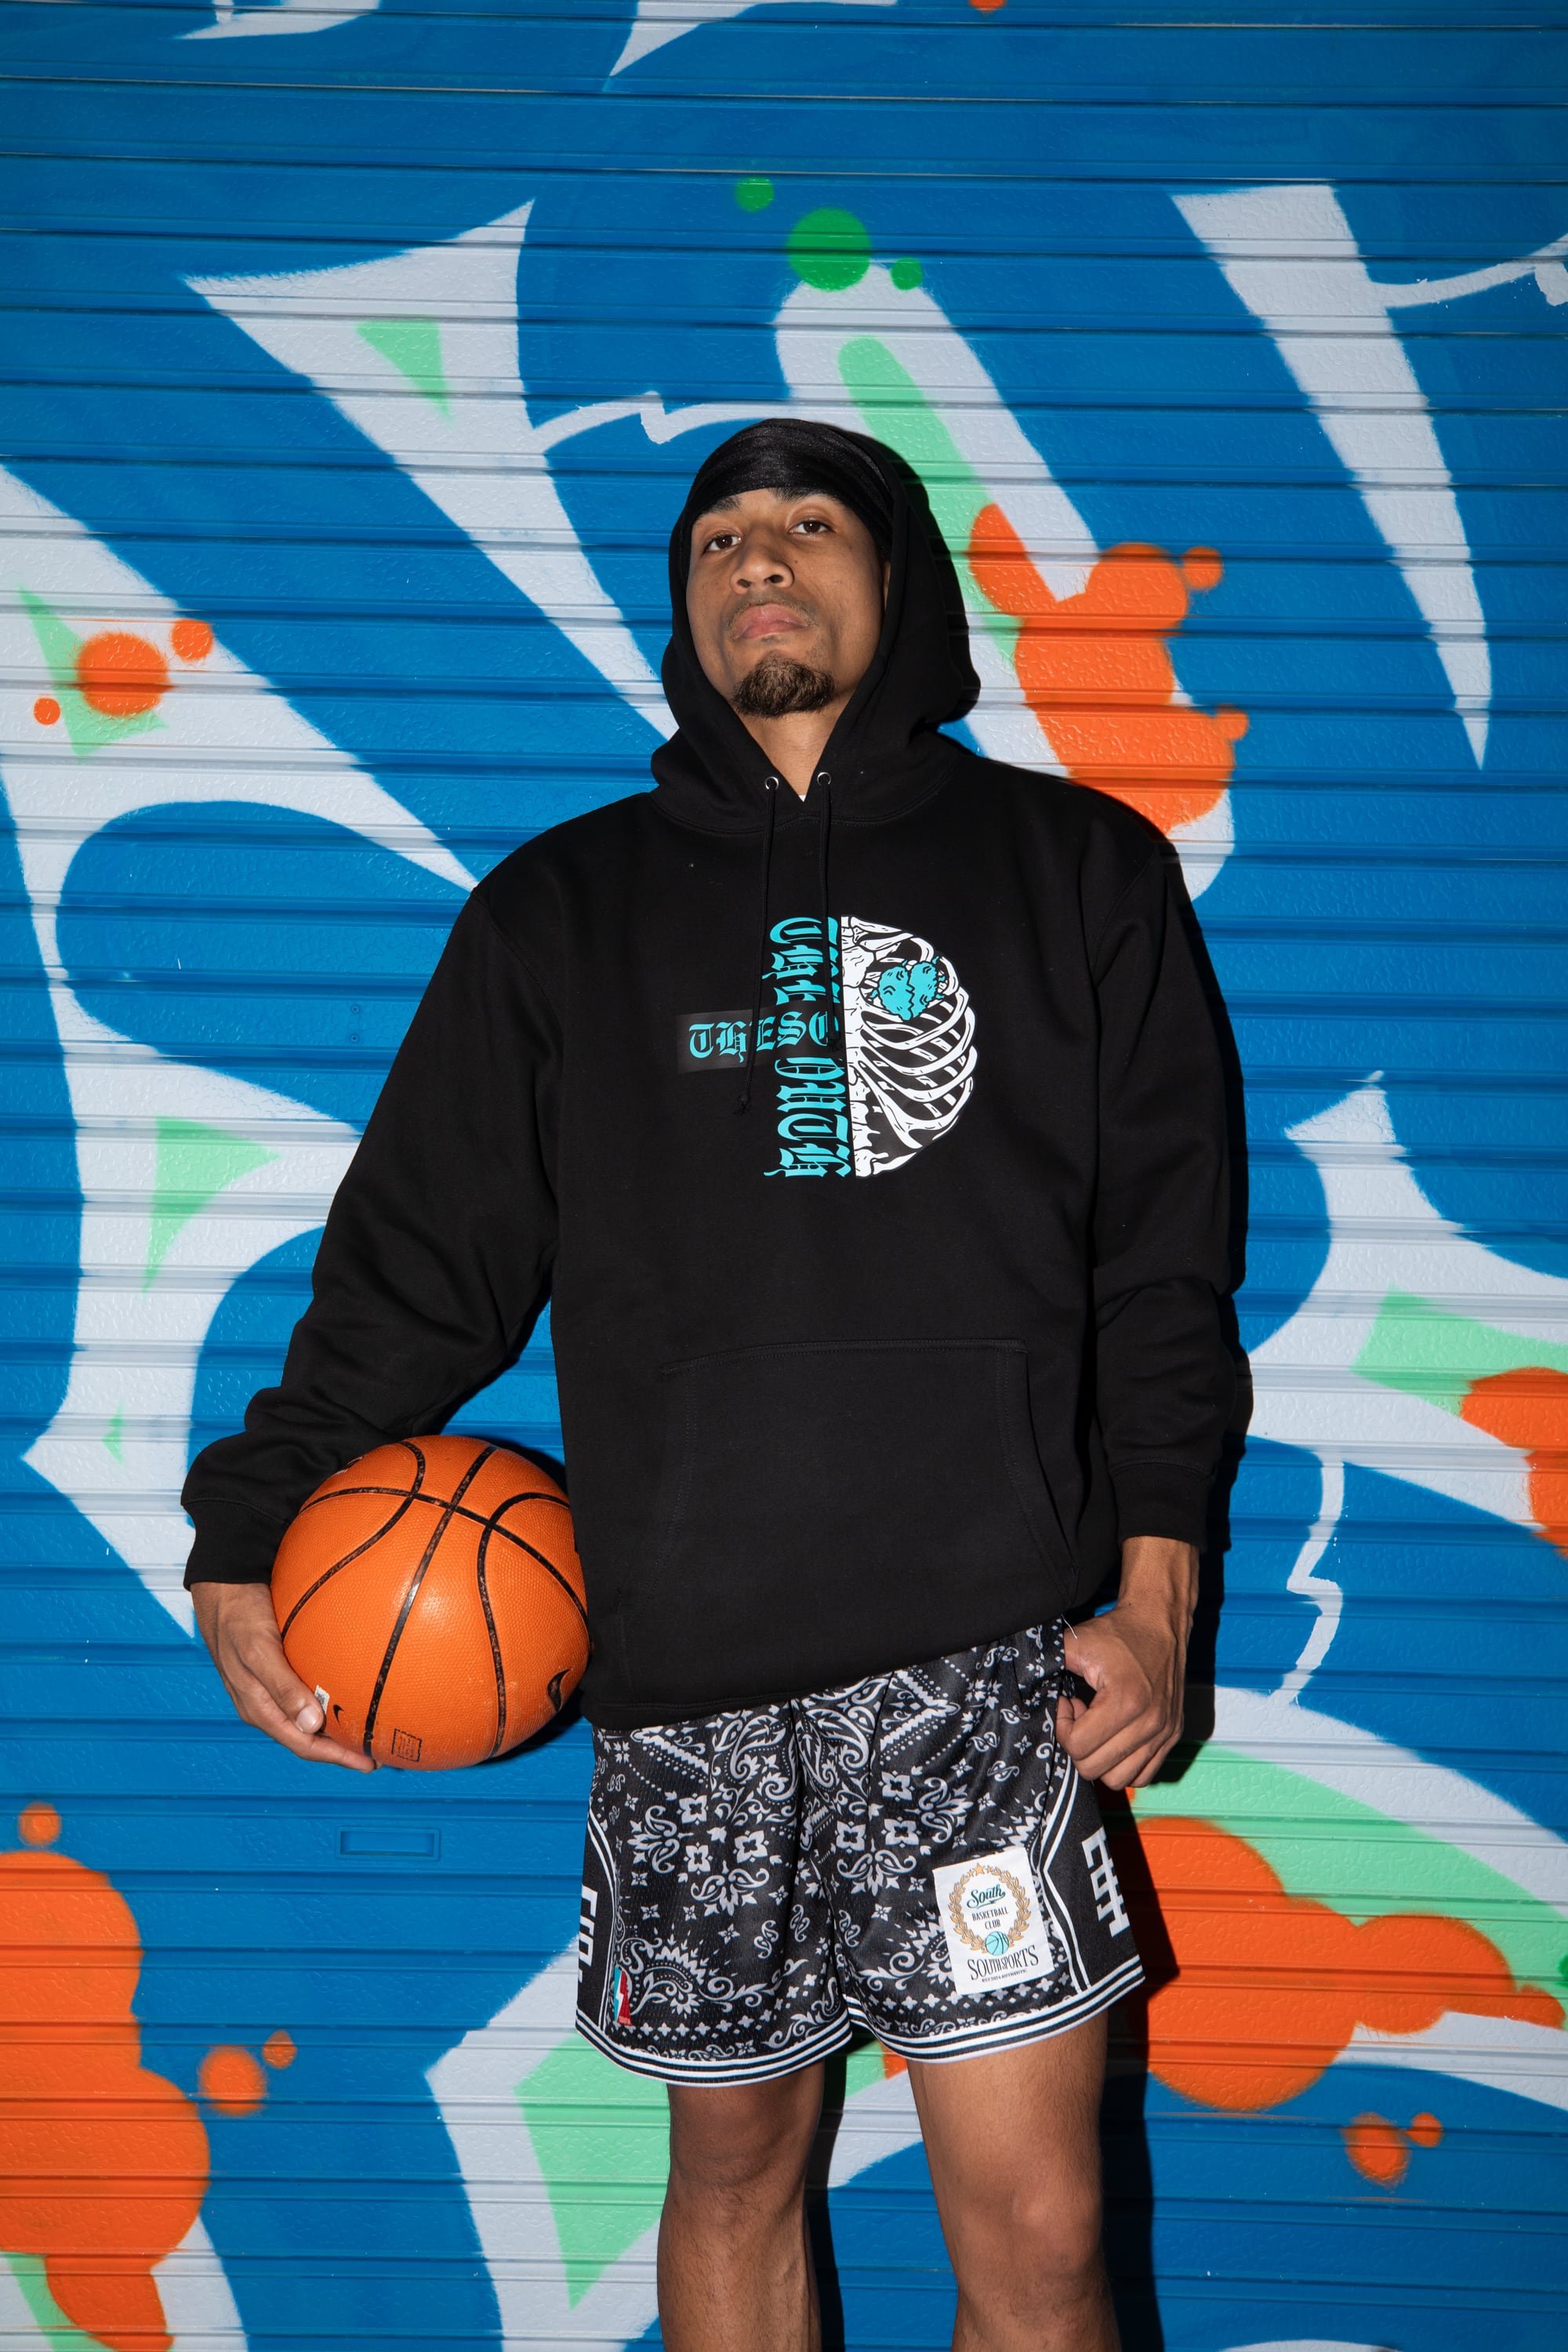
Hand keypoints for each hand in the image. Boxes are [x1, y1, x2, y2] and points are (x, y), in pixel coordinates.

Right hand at [192, 1580, 373, 1771]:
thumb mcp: (259, 1651)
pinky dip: (326, 1703)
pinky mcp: (276, 1673)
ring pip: (306, 1720)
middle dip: (339, 1750)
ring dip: (333, 1729)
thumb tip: (311, 1725)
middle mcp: (265, 1705)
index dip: (334, 1757)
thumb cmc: (238, 1618)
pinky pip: (304, 1696)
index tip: (366, 1763)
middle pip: (306, 1738)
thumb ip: (283, 1687)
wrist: (223, 1591)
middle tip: (375, 1751)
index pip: (302, 1744)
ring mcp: (269, 1691)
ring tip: (364, 1729)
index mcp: (258, 1708)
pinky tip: (345, 1695)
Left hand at [1054, 1536, 1196, 1789]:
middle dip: (1079, 1745)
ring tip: (1098, 1726)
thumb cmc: (1118, 1632)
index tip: (1066, 1703)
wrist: (1159, 1622)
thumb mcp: (1078, 1642)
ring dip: (1101, 1757)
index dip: (1063, 1727)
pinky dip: (1124, 1764)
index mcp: (1126, 1702)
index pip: (1079, 1747)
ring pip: (1119, 1779)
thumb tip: (1026, 1682)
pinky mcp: (1172, 1736)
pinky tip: (1115, 1735)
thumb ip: (1049, 1663)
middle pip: (1096, 1768)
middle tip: (1080, 1715)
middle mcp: (1150, 1723)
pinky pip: (1143, 1775)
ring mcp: (1164, 1733)